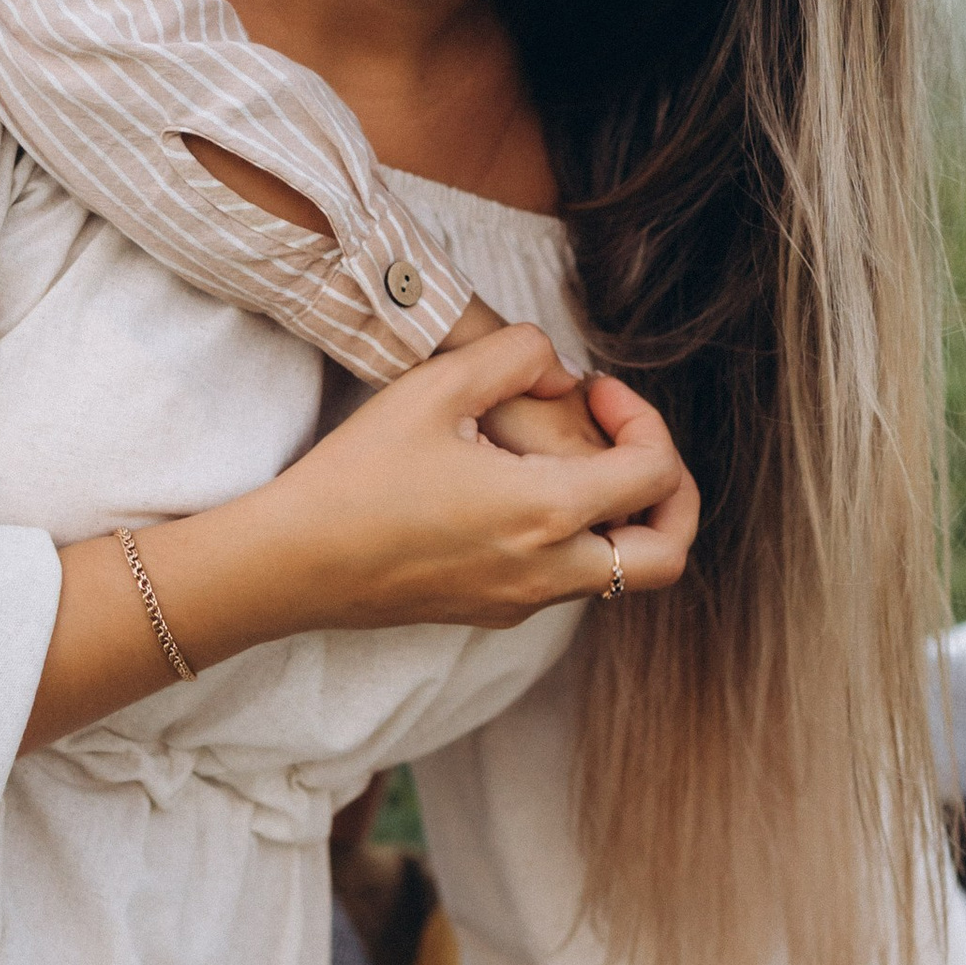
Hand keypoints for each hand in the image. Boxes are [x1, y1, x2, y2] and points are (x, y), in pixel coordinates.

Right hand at [259, 321, 698, 633]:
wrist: (291, 563)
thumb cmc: (358, 473)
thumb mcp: (437, 385)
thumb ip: (517, 354)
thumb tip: (561, 371)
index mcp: (547, 514)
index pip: (656, 474)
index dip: (645, 418)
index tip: (596, 389)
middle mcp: (549, 571)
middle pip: (667, 555)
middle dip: (673, 494)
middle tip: (629, 442)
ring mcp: (522, 600)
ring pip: (621, 574)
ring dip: (623, 515)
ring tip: (572, 456)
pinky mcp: (493, 610)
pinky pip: (570, 581)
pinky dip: (579, 536)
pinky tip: (523, 487)